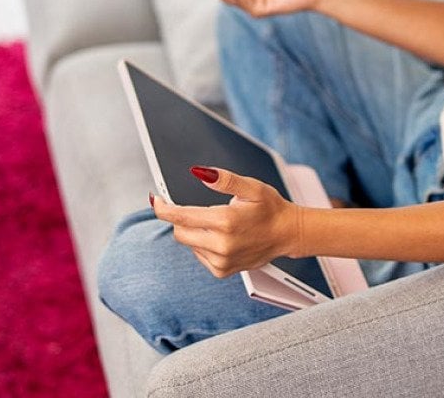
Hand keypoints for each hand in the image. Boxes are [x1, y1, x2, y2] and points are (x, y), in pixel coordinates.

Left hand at [151, 166, 303, 278]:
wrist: (287, 234)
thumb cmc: (270, 208)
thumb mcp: (251, 187)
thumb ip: (224, 179)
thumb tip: (200, 173)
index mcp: (226, 221)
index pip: (181, 217)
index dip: (163, 208)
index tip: (156, 201)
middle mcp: (221, 245)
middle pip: (180, 232)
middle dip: (181, 219)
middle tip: (198, 209)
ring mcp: (222, 261)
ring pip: (189, 244)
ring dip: (195, 232)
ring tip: (220, 224)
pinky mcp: (222, 270)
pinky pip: (199, 255)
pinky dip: (203, 245)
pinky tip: (222, 238)